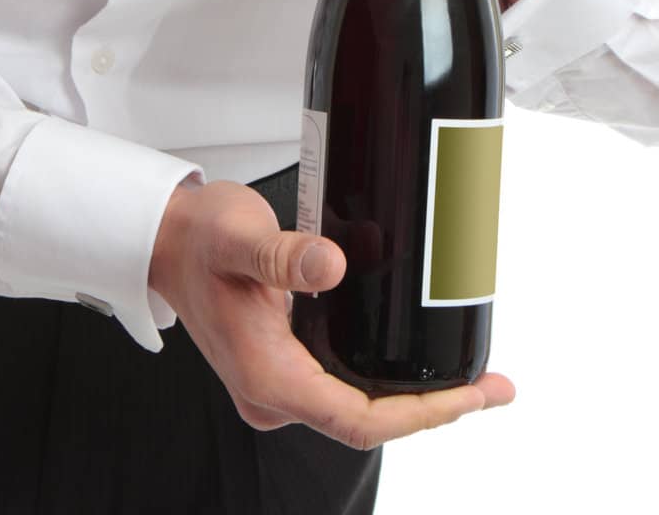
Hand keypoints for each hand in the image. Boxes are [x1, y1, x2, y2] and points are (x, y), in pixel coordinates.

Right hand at [149, 179, 515, 450]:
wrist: (168, 240)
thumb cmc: (199, 239)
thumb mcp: (240, 236)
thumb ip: (284, 253)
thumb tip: (332, 265)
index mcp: (266, 373)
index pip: (357, 419)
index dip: (421, 415)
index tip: (470, 397)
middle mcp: (272, 391)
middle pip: (366, 421)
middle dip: (432, 410)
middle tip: (490, 388)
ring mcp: (278, 382)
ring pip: (357, 408)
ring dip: (413, 399)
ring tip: (469, 380)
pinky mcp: (284, 365)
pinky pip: (344, 387)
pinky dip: (386, 381)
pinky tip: (415, 362)